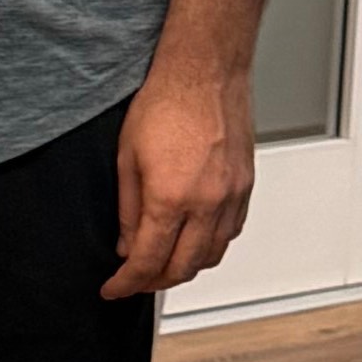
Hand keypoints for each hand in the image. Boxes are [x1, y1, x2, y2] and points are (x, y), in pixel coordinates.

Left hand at [106, 48, 256, 296]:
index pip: (147, 260)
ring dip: (186, 267)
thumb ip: (127, 209)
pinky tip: (194, 240)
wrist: (204, 72)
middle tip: (135, 280)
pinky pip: (231, 232)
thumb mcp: (126, 158)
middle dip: (155, 282)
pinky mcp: (246, 186)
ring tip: (163, 263)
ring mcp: (231, 196)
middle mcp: (207, 203)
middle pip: (183, 267)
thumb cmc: (164, 103)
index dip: (127, 283)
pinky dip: (211, 246)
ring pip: (212, 255)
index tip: (114, 289)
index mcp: (170, 198)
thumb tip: (126, 245)